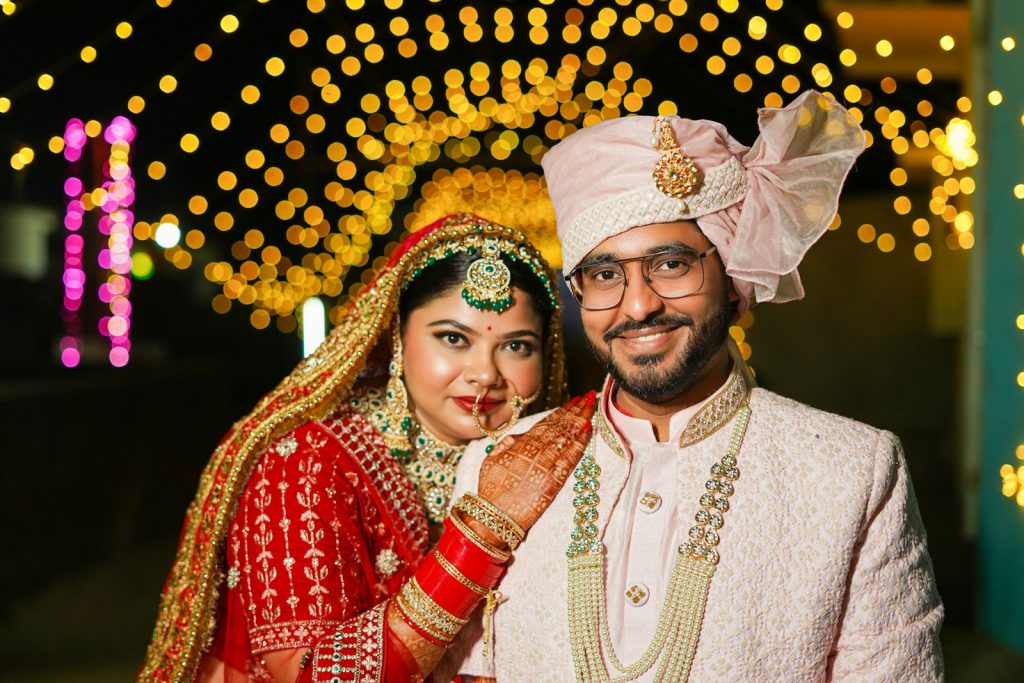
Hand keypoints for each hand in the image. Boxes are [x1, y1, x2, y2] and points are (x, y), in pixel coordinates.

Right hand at [475, 391, 594, 534]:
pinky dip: (580, 443)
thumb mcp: (492, 460)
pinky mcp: (553, 482)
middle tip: (589, 397)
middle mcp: (535, 452)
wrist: (494, 516)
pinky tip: (588, 431)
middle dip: (576, 410)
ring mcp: (546, 466)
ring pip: (567, 438)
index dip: (562, 410)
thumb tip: (520, 435)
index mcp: (520, 445)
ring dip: (581, 421)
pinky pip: (570, 458)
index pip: (547, 423)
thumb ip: (507, 444)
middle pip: (560, 426)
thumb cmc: (490, 490)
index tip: (574, 400)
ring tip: (591, 408)